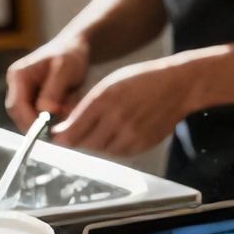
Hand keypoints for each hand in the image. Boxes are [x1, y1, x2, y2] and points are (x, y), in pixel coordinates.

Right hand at [5, 35, 90, 129]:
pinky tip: (66, 108)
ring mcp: (23, 93)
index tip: (48, 134)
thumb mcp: (66, 70)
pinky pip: (39, 116)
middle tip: (60, 131)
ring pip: (30, 118)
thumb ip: (54, 90)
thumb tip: (45, 111)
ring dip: (47, 122)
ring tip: (67, 109)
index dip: (29, 123)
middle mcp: (16, 85)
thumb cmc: (70, 55)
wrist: (74, 48)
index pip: (16, 106)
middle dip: (39, 125)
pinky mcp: (33, 99)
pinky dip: (53, 118)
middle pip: (19, 115)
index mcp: (18, 76)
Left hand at [51, 58, 192, 156]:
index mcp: (104, 100)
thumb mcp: (109, 85)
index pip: (72, 131)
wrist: (178, 87)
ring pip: (101, 149)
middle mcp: (116, 120)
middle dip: (78, 139)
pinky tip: (119, 131)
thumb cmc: (142, 81)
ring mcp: (131, 135)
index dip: (60, 137)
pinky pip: (118, 152)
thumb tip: (65, 130)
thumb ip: (86, 108)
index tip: (54, 137)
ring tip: (104, 127)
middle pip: (85, 143)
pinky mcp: (142, 145)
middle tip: (77, 132)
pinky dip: (113, 146)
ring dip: (96, 142)